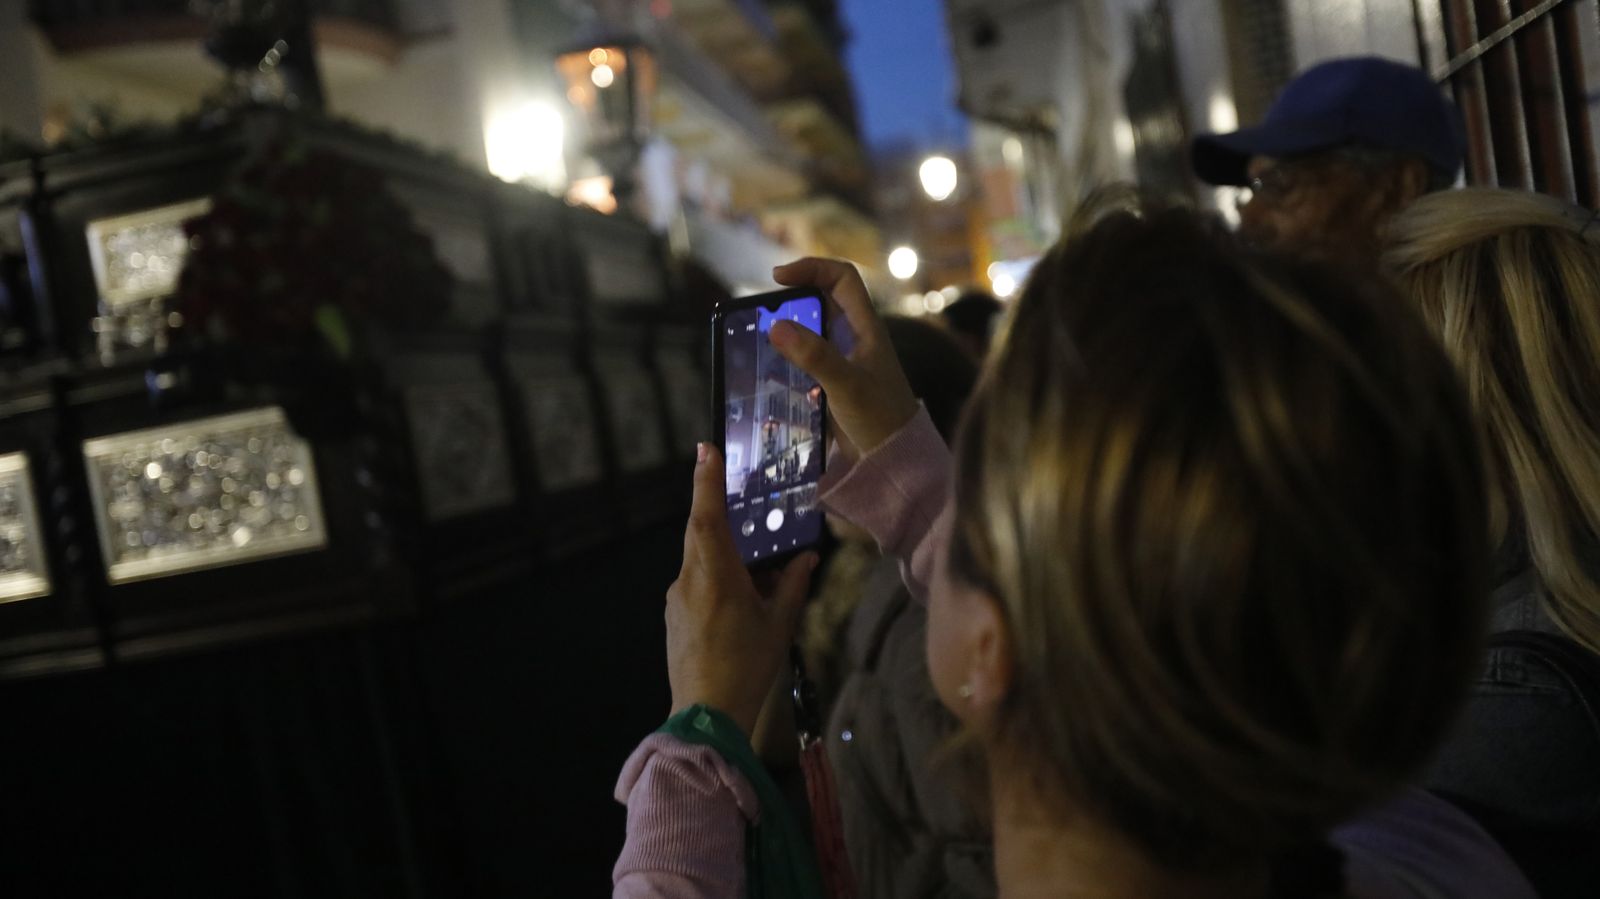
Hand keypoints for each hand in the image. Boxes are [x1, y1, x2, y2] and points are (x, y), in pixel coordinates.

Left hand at [666, 443, 817, 735]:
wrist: (706, 716)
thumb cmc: (746, 669)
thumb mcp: (779, 626)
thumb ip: (792, 586)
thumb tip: (805, 559)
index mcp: (715, 576)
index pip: (706, 515)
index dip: (706, 480)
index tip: (705, 449)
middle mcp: (689, 580)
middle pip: (700, 532)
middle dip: (719, 512)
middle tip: (737, 494)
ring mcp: (676, 599)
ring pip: (699, 559)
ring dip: (726, 554)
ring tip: (759, 573)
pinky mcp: (674, 616)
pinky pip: (695, 582)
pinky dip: (717, 579)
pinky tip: (741, 602)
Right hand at [770, 258, 919, 458]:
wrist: (894, 459)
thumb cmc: (881, 419)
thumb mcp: (847, 385)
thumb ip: (815, 356)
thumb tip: (776, 325)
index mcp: (866, 327)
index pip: (842, 278)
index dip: (812, 268)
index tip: (777, 277)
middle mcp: (855, 337)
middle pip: (822, 299)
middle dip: (793, 297)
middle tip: (761, 310)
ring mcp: (844, 359)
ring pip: (813, 328)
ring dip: (788, 327)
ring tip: (758, 336)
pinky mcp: (833, 381)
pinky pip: (808, 357)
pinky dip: (788, 355)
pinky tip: (769, 366)